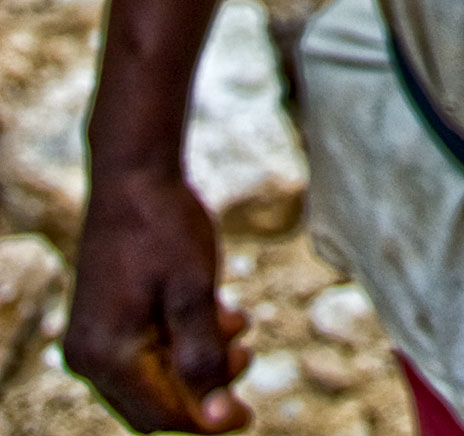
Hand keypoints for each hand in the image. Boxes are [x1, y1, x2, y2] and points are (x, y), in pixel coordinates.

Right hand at [64, 169, 251, 433]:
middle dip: (205, 388)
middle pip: (156, 403)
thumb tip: (218, 419)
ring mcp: (97, 339)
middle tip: (245, 355)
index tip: (249, 415)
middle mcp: (91, 357)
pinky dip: (189, 341)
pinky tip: (222, 315)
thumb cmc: (164, 228)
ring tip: (235, 325)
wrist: (137, 175)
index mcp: (106, 356)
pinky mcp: (111, 320)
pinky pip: (152, 351)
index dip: (207, 422)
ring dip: (202, 361)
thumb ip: (204, 358)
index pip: (160, 418)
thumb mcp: (194, 293)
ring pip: (158, 377)